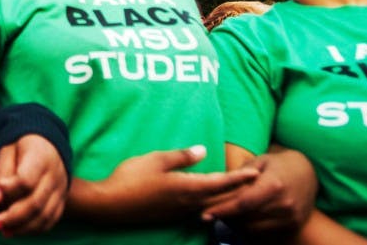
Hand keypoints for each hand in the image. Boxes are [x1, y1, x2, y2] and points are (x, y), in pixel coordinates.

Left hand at [0, 134, 67, 236]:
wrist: (47, 144)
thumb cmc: (21, 147)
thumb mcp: (8, 150)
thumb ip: (1, 172)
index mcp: (41, 157)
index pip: (26, 180)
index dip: (9, 191)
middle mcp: (55, 174)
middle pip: (36, 202)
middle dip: (14, 217)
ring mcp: (61, 189)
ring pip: (45, 215)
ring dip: (24, 227)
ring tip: (4, 231)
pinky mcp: (62, 200)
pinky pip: (51, 219)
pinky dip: (35, 229)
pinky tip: (17, 230)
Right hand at [78, 146, 259, 222]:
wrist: (110, 205)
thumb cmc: (131, 178)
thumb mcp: (155, 160)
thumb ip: (181, 156)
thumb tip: (203, 151)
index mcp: (187, 187)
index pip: (220, 182)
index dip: (238, 177)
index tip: (255, 173)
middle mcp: (188, 203)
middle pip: (219, 197)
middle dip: (237, 189)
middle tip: (253, 182)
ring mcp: (179, 211)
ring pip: (210, 205)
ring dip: (224, 197)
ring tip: (236, 190)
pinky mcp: (170, 214)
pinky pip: (199, 209)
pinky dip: (211, 203)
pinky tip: (210, 200)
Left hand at [203, 149, 316, 232]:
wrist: (309, 172)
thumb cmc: (279, 163)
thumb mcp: (259, 161)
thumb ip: (240, 174)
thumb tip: (218, 185)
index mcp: (273, 185)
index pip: (242, 203)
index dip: (222, 210)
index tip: (204, 214)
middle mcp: (284, 204)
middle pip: (247, 218)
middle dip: (226, 218)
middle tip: (209, 215)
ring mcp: (290, 217)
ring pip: (255, 228)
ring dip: (237, 225)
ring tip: (223, 217)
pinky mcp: (294, 224)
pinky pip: (266, 232)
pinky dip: (251, 228)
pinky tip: (240, 220)